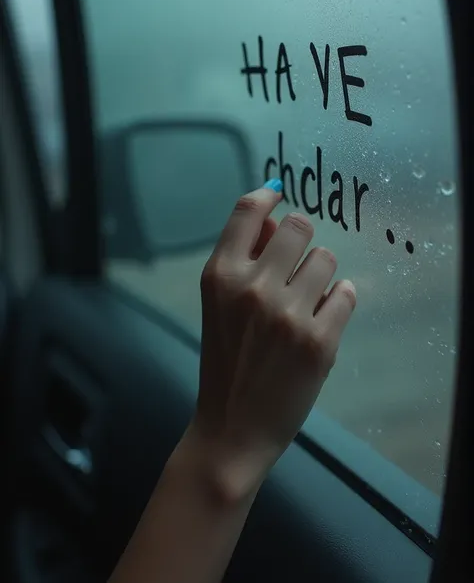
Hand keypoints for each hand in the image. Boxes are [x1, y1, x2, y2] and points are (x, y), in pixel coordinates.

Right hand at [191, 179, 355, 498]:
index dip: (267, 195)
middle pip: (299, 226)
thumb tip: (274, 219)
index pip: (247, 211)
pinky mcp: (319, 340)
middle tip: (296, 267)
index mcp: (220, 276)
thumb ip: (245, 259)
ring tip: (306, 302)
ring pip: (327, 258)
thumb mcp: (220, 305)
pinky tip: (322, 319)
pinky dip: (339, 301)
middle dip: (301, 241)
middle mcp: (252, 287)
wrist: (232, 427)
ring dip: (320, 275)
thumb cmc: (226, 361)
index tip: (279, 192)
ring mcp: (287, 313)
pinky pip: (347, 292)